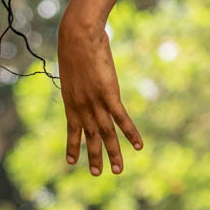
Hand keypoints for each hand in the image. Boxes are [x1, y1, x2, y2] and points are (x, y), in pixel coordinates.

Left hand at [57, 15, 142, 176]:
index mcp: (71, 101)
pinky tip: (138, 146)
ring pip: (106, 133)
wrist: (78, 36)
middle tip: (97, 174)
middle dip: (94, 156)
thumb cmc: (76, 45)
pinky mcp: (109, 95)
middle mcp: (82, 106)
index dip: (72, 146)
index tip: (71, 162)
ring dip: (113, 152)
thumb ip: (81, 79)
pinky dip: (131, 133)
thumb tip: (85, 77)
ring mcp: (95, 102)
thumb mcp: (74, 67)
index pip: (72, 129)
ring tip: (118, 170)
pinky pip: (121, 119)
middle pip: (90, 136)